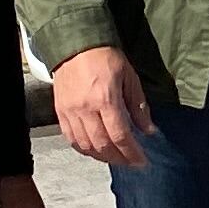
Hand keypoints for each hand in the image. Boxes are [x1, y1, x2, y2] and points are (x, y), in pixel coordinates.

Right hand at [53, 46, 158, 169]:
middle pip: (102, 145)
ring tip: (114, 157)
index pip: (120, 135)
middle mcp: (85, 109)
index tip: (141, 161)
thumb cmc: (105, 57)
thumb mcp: (129, 77)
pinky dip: (84, 149)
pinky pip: (71, 138)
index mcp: (105, 99)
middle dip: (119, 158)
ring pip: (85, 145)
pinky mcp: (60, 112)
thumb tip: (148, 130)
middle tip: (130, 162)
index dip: (132, 152)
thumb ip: (138, 106)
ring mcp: (70, 112)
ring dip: (101, 156)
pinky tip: (94, 150)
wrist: (75, 45)